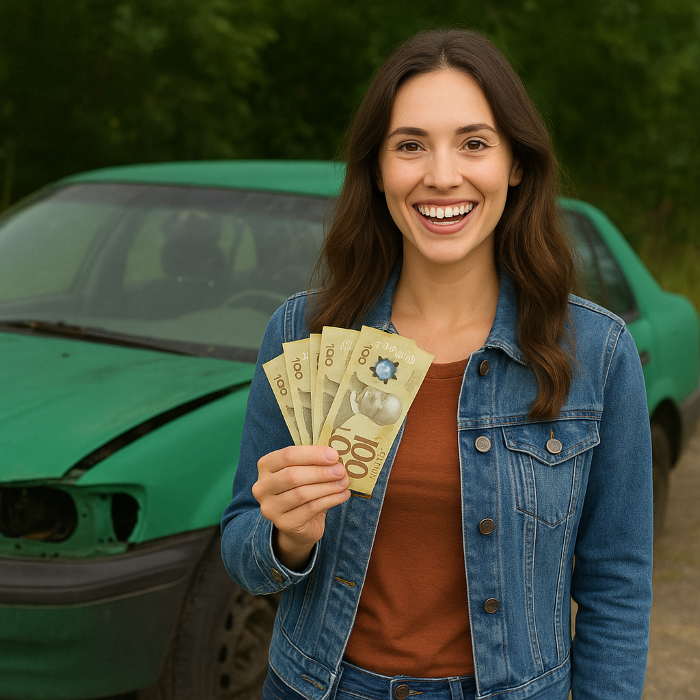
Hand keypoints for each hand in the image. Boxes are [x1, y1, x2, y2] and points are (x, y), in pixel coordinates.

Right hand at [252, 446, 350, 570]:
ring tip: (344, 483)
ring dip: (328, 487)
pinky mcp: (284, 524)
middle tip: (341, 470)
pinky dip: (330, 500)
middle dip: (321, 472)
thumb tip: (334, 457)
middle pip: (292, 475)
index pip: (288, 455)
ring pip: (302, 493)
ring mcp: (270, 507)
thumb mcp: (305, 471)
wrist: (299, 524)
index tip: (334, 455)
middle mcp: (262, 486)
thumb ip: (315, 462)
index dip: (312, 454)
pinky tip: (343, 495)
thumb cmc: (303, 489)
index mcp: (266, 466)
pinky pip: (310, 509)